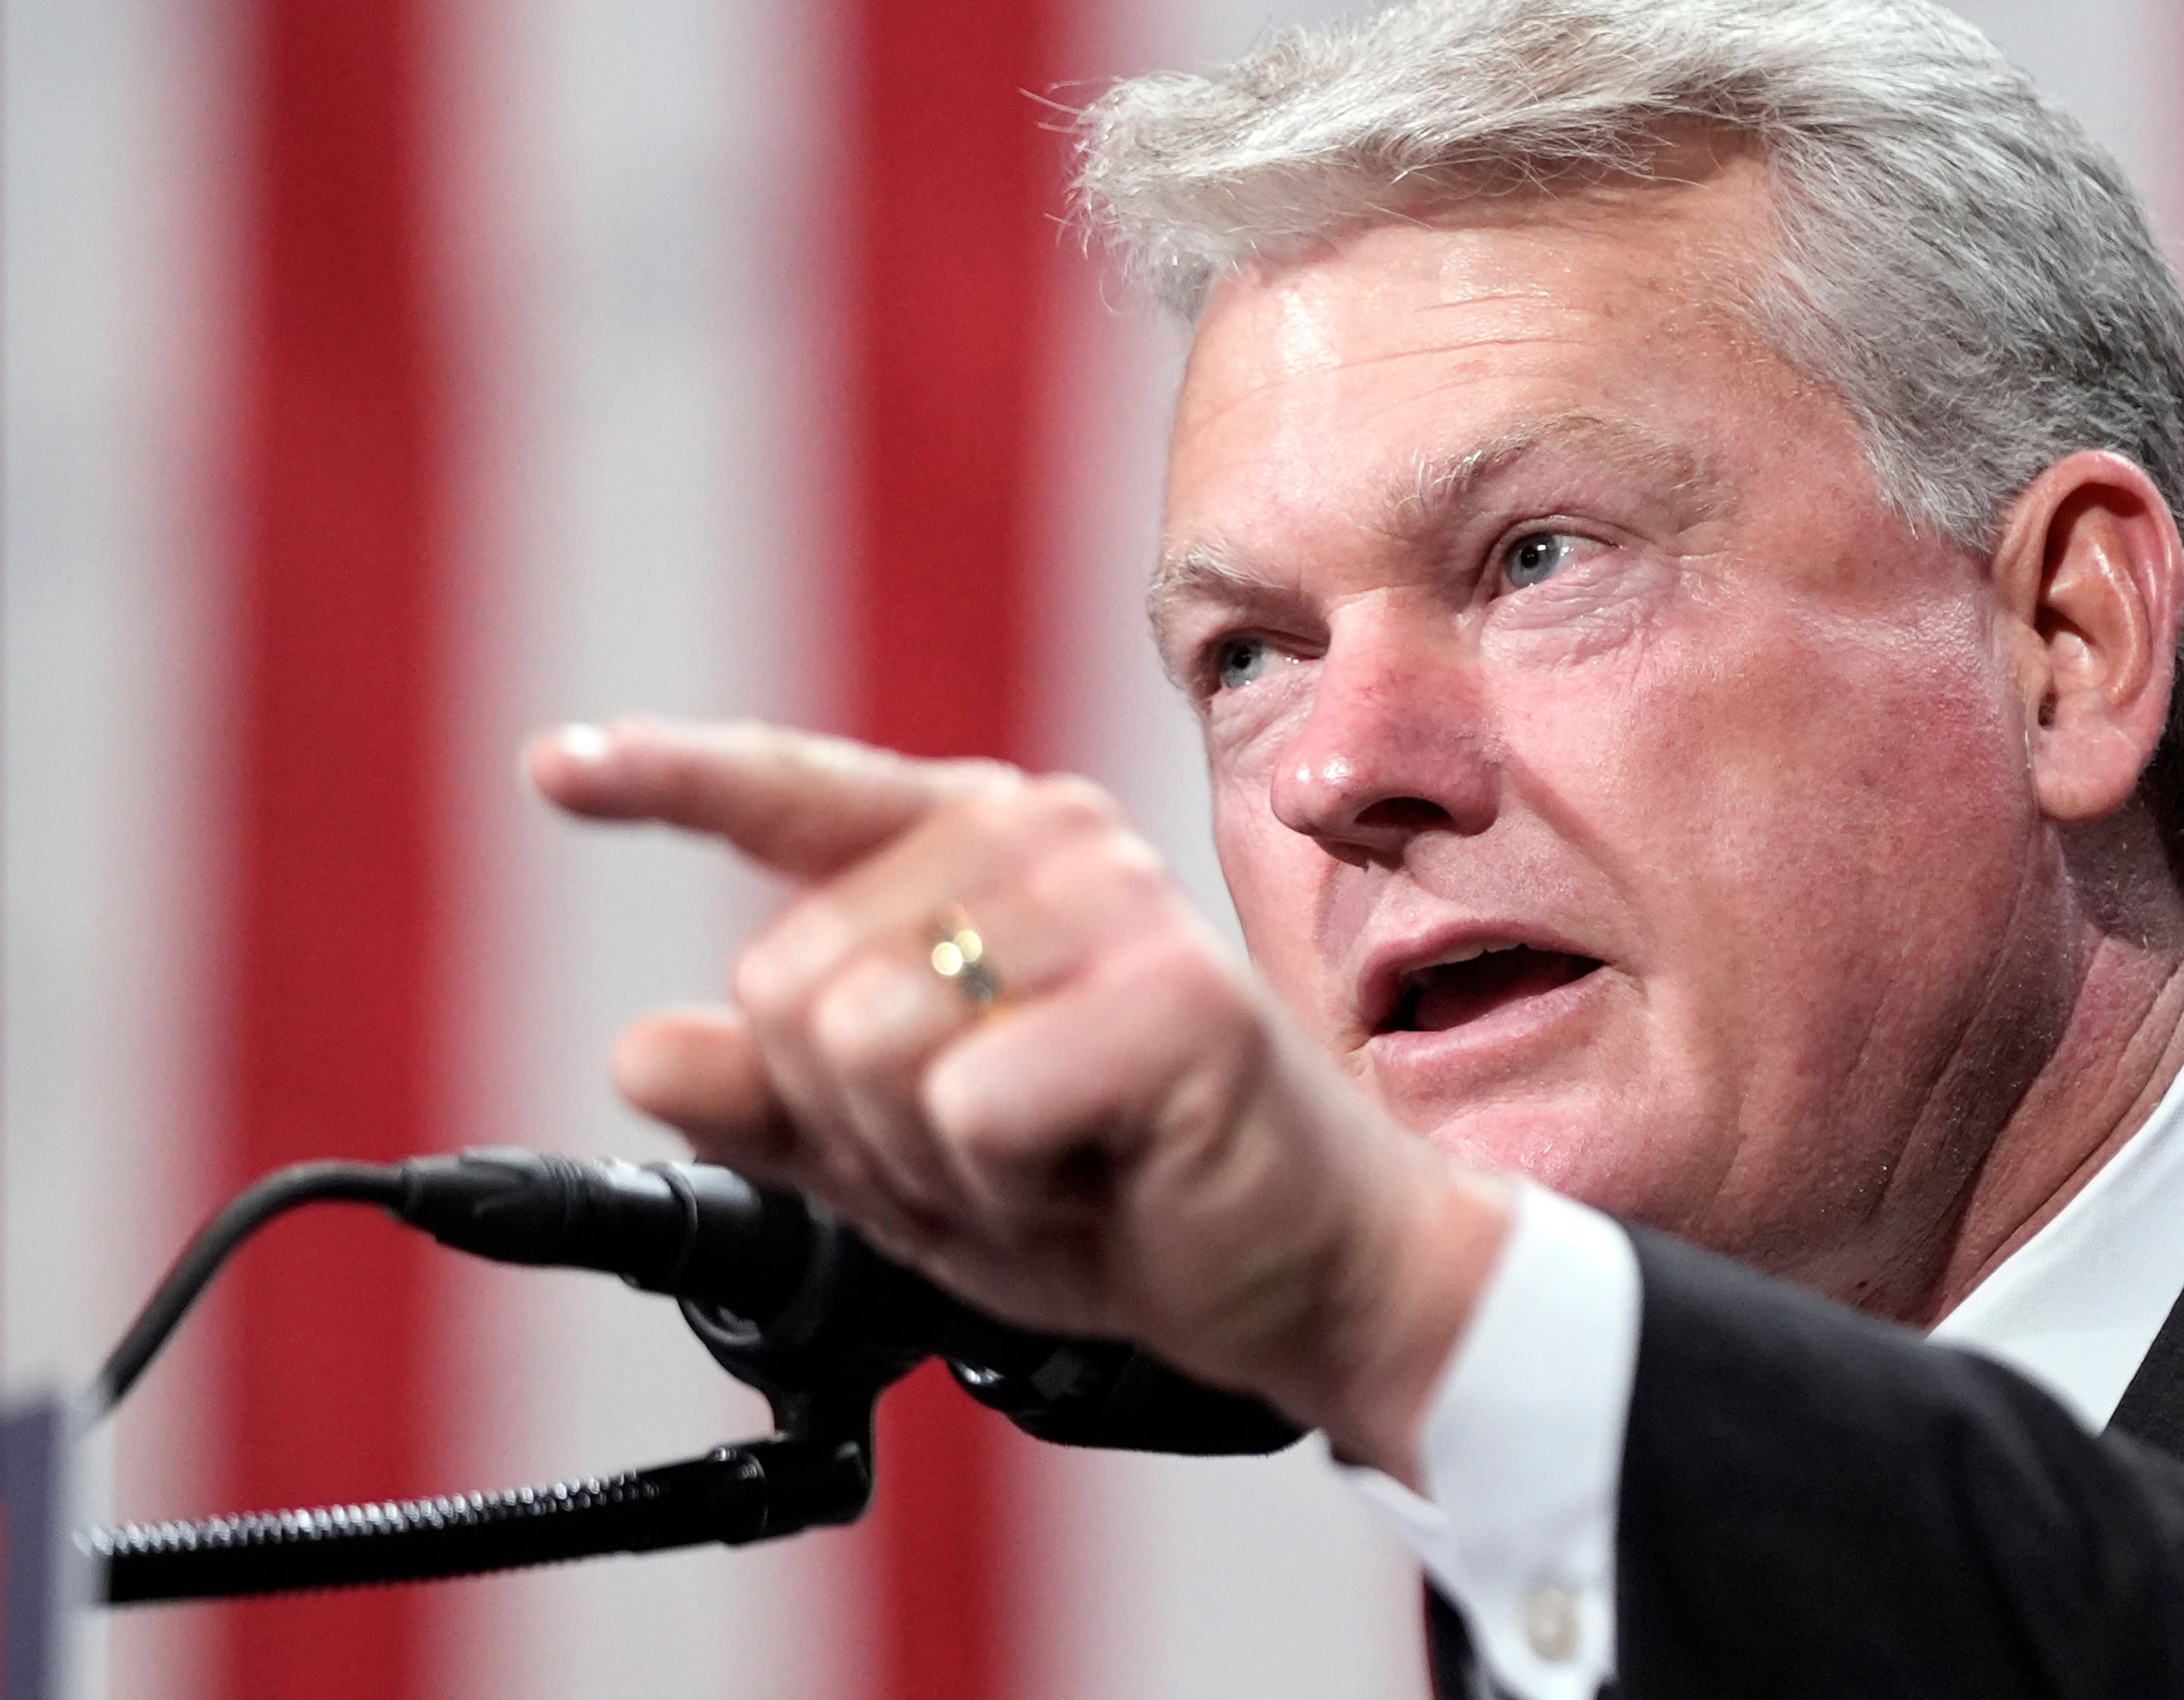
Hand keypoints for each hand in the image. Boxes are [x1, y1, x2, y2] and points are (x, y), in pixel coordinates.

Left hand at [527, 717, 1506, 1482]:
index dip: (670, 780)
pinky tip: (1100, 1177)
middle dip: (851, 1124)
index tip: (554, 769)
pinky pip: (967, 1108)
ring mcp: (1111, 901)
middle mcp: (1040, 838)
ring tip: (1048, 1164)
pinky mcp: (1171, 994)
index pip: (796, 794)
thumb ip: (776, 1102)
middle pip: (783, 985)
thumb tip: (645, 1053)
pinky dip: (1005, 1188)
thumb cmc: (1118, 1193)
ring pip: (859, 1047)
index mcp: (977, 847)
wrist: (1302, 1273)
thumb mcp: (906, 1159)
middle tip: (990, 1155)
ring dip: (928, 1163)